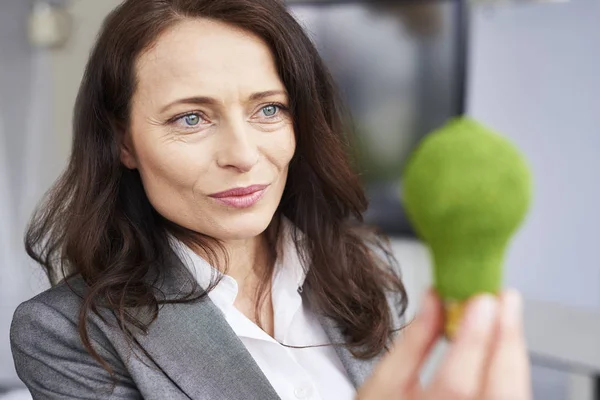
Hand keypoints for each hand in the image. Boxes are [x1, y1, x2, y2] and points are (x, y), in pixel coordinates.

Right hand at [356, 289, 530, 399]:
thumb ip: (412, 341)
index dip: (473, 339)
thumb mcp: (384, 383)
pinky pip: (513, 396)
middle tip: (505, 298)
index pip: (457, 382)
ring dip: (512, 352)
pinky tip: (502, 346)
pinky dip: (510, 368)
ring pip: (515, 395)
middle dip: (507, 339)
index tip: (481, 300)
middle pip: (500, 391)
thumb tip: (433, 299)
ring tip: (506, 316)